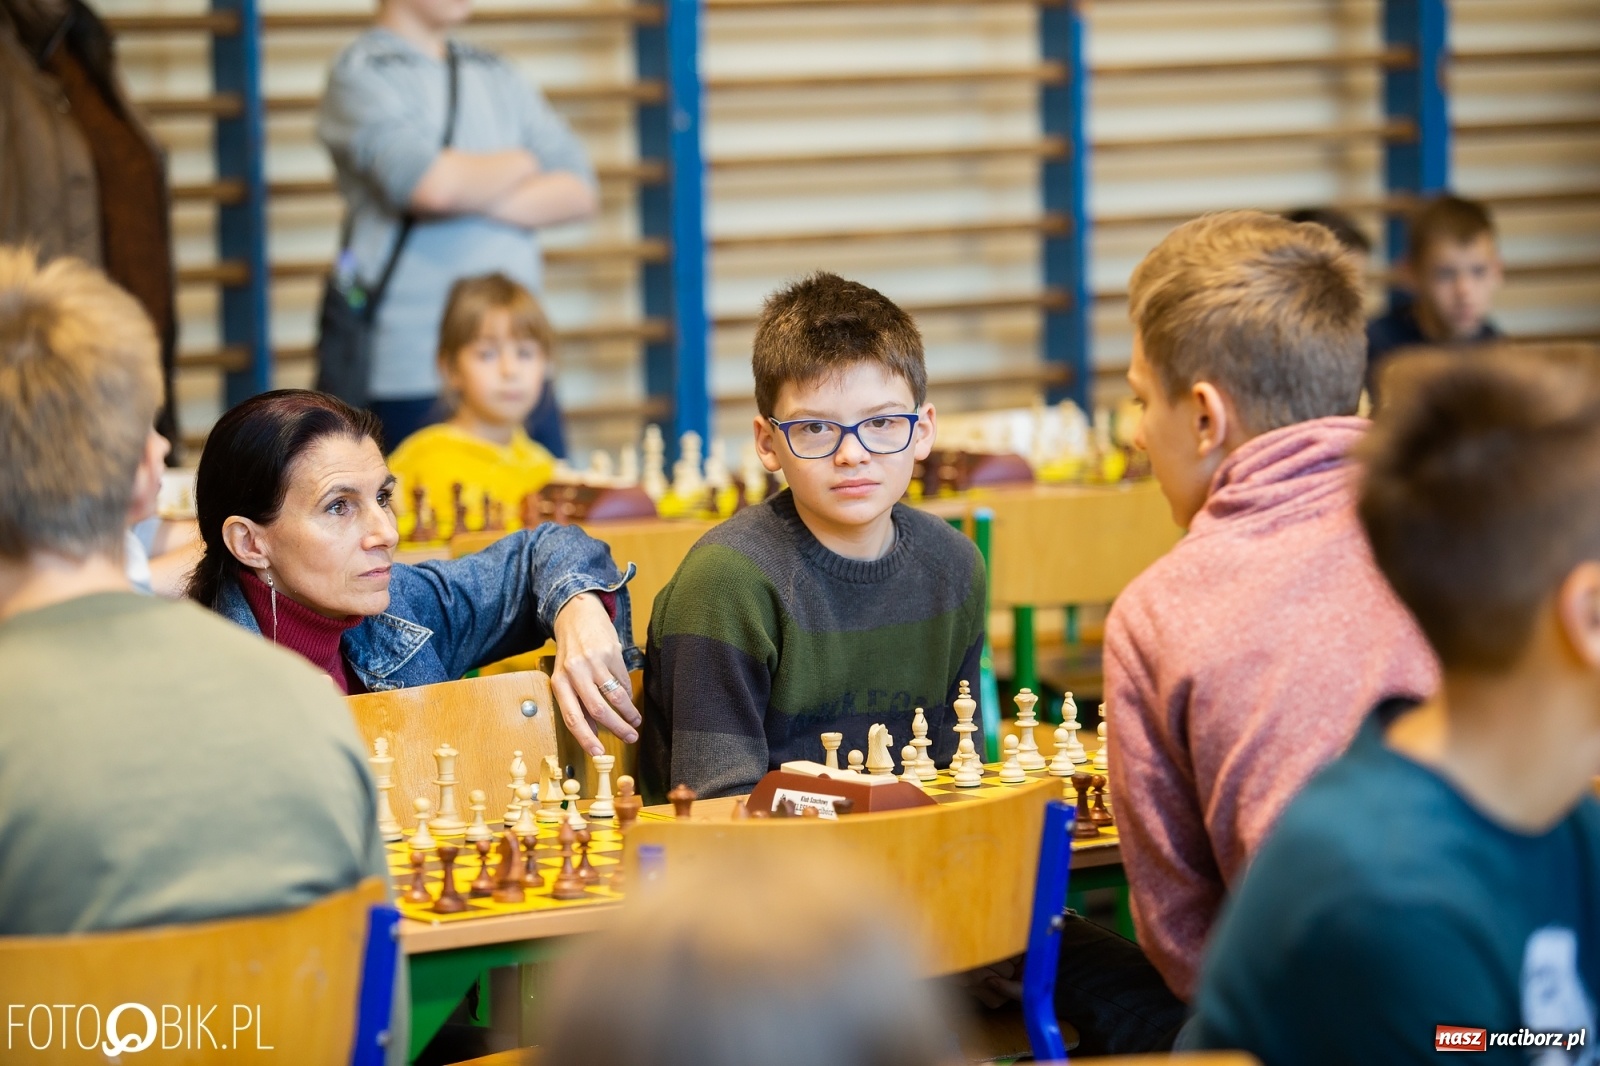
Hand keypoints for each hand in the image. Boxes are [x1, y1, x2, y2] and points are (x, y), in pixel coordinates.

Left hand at [550, 592, 639, 754]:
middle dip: (617, 728)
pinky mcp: (610, 652)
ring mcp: (593, 662)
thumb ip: (576, 703)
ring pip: (614, 696)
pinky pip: (622, 680)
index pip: (572, 718)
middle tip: (631, 738)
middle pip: (598, 709)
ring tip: (636, 722)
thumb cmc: (571, 653)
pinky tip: (629, 699)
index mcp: (559, 683)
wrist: (578, 615)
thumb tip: (591, 733)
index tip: (599, 753)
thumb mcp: (565, 678)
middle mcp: (574, 673)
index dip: (586, 739)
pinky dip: (627, 694)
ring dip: (628, 713)